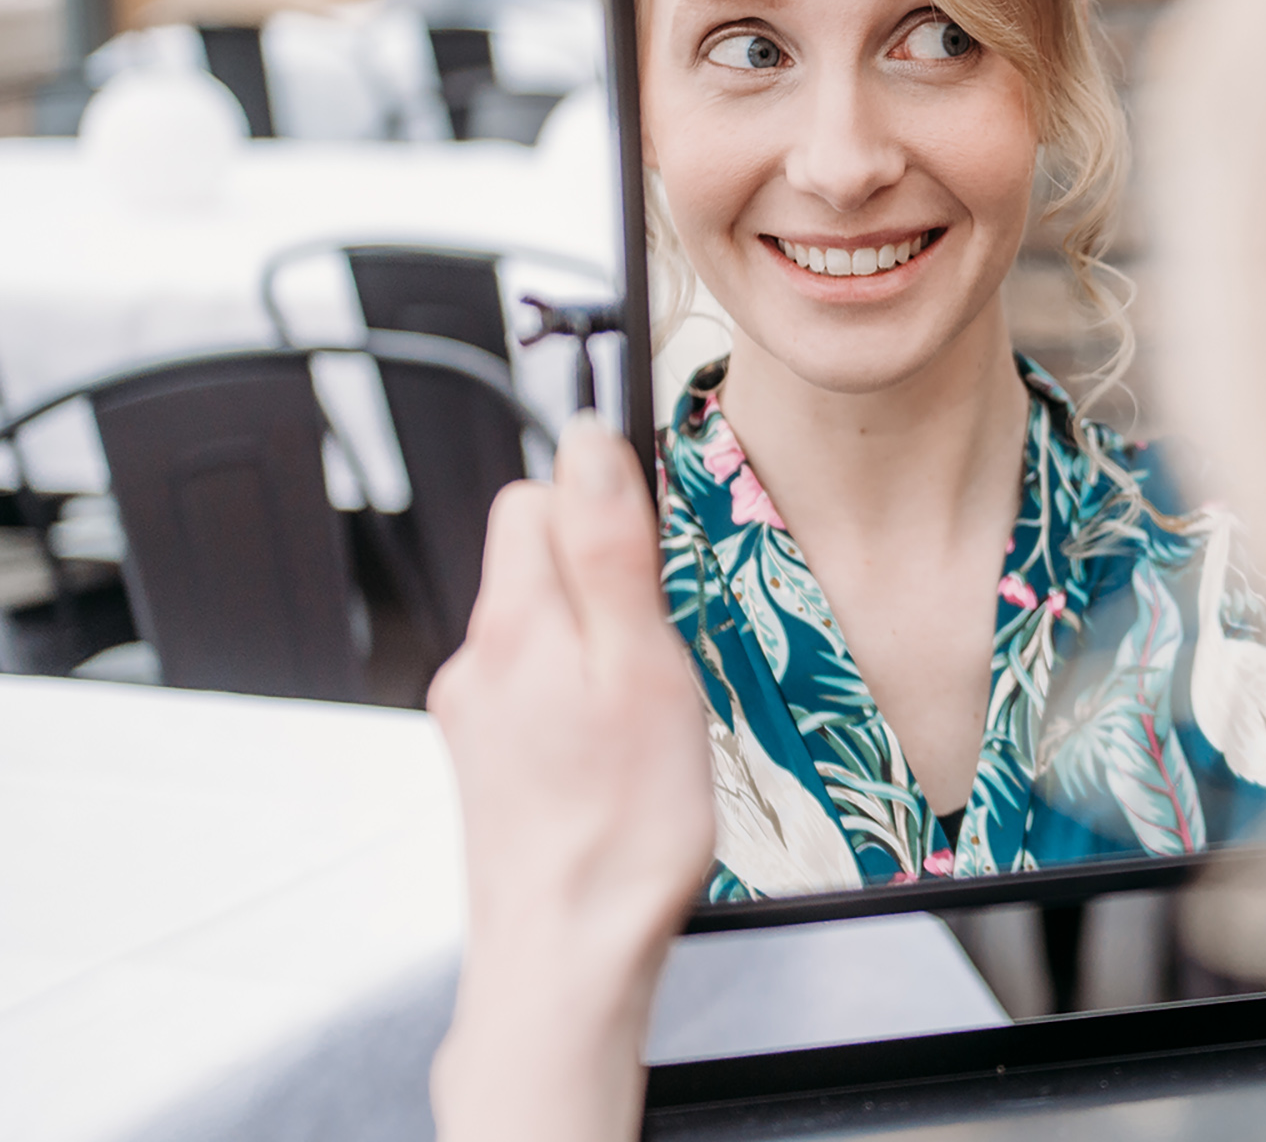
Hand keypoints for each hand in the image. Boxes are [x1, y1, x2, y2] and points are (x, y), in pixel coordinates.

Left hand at [428, 413, 715, 1141]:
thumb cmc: (624, 826)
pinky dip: (580, 695)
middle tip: (658, 644)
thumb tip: (588, 442)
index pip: (537, 494)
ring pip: (542, 623)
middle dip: (602, 576)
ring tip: (645, 708)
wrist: (570, 953)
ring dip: (595, 641)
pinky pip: (537, 684)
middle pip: (535, 556)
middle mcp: (479, 659)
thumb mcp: (643, 666)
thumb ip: (610, 548)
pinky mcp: (487, 758)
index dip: (602, 505)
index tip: (654, 555)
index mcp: (517, 623)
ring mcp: (476, 711)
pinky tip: (617, 748)